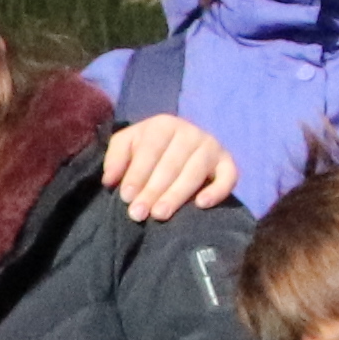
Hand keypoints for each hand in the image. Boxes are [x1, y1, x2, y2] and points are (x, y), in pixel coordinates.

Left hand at [102, 112, 238, 221]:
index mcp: (164, 125)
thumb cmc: (148, 149)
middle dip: (153, 190)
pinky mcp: (227, 162)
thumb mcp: (127, 145)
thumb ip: (115, 158)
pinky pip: (228, 177)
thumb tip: (109, 180)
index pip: (150, 149)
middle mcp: (191, 132)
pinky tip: (201, 205)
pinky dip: (217, 190)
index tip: (126, 197)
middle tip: (139, 214)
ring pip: (194, 173)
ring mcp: (212, 146)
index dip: (137, 173)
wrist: (180, 145)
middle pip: (171, 164)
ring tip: (160, 215)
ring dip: (176, 195)